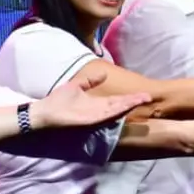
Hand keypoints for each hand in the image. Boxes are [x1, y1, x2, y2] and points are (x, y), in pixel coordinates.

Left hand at [32, 70, 150, 128]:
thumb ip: (90, 81)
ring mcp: (95, 116)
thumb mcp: (77, 86)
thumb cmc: (58, 101)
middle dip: (134, 101)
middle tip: (149, 96)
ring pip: (116, 110)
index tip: (144, 93)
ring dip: (129, 105)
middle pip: (120, 105)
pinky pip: (105, 115)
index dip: (130, 97)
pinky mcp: (90, 120)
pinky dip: (116, 111)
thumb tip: (104, 73)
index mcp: (97, 104)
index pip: (118, 100)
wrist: (44, 112)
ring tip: (143, 99)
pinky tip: (126, 106)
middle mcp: (99, 111)